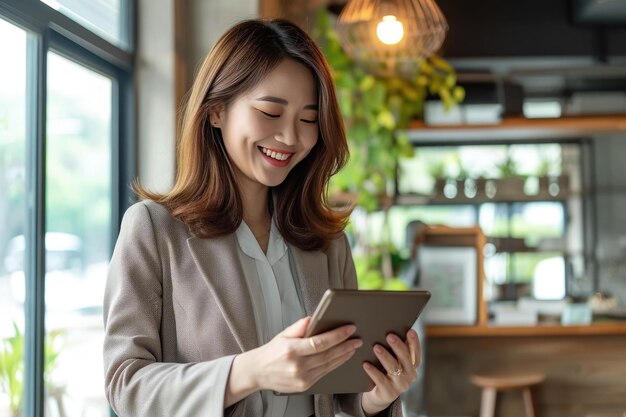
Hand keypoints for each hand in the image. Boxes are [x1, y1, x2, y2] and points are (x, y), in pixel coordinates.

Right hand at [232, 317, 361, 395]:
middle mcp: (297, 366)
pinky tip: (342, 357)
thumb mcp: (283, 334)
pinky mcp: (305, 386)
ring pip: (329, 365)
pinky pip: (325, 373)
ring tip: (354, 346)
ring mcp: (302, 378)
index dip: (338, 335)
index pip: (320, 342)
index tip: (350, 328)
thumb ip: (300, 326)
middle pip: (328, 355)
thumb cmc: (272, 351)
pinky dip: (336, 364)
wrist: (258, 372)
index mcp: (291, 350)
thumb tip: (315, 318)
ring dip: (344, 355)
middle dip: (346, 345)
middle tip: (358, 338)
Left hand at [361, 329, 420, 415]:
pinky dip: (373, 372)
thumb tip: (389, 329)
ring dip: (385, 357)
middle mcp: (410, 375)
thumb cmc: (386, 371)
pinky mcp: (389, 393)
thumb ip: (395, 349)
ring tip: (376, 347)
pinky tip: (366, 364)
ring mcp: (400, 386)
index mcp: (412, 365)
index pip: (415, 352)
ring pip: (393, 369)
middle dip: (398, 346)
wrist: (379, 395)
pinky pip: (381, 381)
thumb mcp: (393, 360)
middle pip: (405, 359)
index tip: (410, 331)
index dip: (414, 342)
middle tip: (389, 335)